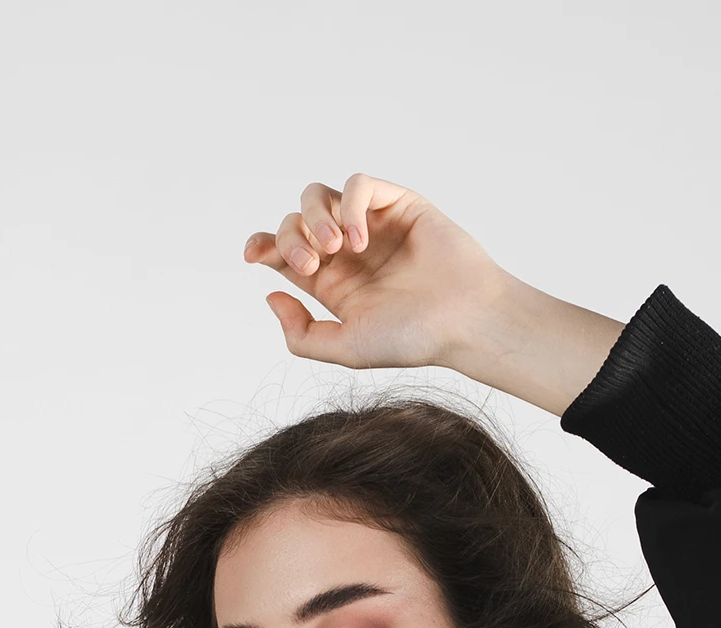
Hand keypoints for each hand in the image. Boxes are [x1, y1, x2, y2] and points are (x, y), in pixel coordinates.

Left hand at [243, 175, 622, 414]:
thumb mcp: (345, 348)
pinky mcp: (398, 203)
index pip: (282, 252)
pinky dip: (352, 205)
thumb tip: (270, 295)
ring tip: (335, 247)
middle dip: (291, 238)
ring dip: (315, 216)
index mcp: (330, 282)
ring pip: (319, 196)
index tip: (255, 255)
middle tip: (312, 263)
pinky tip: (361, 238)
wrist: (465, 320)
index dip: (262, 245)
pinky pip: (360, 184)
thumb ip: (302, 334)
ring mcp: (371, 224)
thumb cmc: (413, 338)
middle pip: (294, 222)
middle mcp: (346, 251)